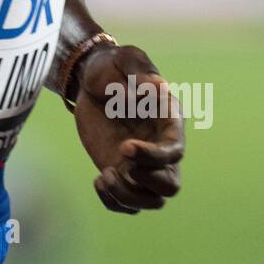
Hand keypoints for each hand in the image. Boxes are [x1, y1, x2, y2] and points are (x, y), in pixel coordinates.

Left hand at [71, 43, 184, 214]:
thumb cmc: (111, 66)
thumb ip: (140, 72)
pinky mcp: (123, 173)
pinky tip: (98, 180)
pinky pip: (128, 204)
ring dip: (128, 197)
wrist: (88, 80)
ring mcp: (142, 164)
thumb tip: (157, 87)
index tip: (125, 147)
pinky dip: (114, 202)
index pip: (175, 151)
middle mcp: (160, 147)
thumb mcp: (124, 59)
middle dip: (146, 183)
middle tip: (119, 165)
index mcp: (168, 122)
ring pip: (152, 201)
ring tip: (105, 176)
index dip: (154, 157)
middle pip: (171, 185)